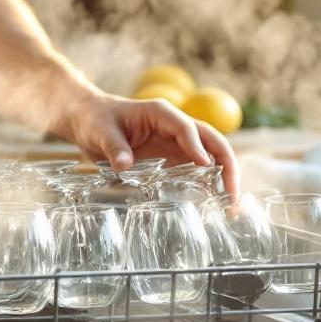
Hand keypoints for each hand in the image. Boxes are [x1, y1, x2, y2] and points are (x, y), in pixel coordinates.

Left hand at [62, 93, 239, 195]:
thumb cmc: (95, 120)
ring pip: (209, 159)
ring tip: (229, 208)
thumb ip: (114, 147)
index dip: (197, 146)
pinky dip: (206, 188)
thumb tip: (125, 166)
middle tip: (232, 194)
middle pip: (212, 142)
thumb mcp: (100, 131)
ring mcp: (176, 144)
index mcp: (161, 113)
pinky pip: (194, 173)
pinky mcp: (171, 159)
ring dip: (223, 180)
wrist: (88, 120)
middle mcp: (175, 127)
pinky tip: (211, 207)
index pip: (186, 128)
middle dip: (227, 166)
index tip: (205, 167)